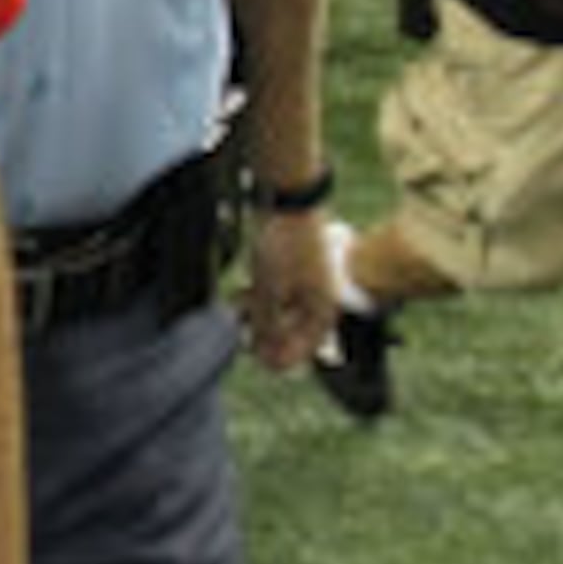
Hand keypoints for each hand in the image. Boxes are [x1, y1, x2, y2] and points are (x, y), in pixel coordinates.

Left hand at [238, 203, 336, 372]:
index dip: (278, 360)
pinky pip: (277, 300)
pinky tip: (244, 292)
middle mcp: (320, 304)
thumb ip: (268, 325)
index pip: (303, 352)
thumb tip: (267, 358)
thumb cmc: (284, 246)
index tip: (254, 357)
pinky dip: (260, 301)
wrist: (289, 203)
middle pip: (291, 336)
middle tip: (241, 326)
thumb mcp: (269, 290)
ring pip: (281, 318)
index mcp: (323, 311)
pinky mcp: (294, 276)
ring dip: (259, 318)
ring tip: (239, 306)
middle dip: (264, 336)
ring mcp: (308, 290)